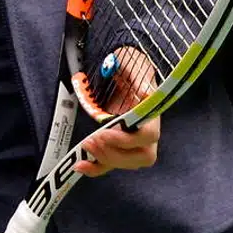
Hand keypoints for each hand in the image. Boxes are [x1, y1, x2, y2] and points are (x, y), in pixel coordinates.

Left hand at [76, 46, 159, 176]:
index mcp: (152, 115)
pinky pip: (111, 164)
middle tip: (92, 140)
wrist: (122, 71)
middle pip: (141, 156)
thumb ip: (139, 77)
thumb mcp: (134, 64)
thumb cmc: (130, 66)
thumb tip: (146, 93)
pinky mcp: (118, 146)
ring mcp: (134, 143)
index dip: (127, 140)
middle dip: (114, 152)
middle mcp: (147, 133)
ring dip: (105, 159)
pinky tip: (80, 166)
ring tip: (86, 145)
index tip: (105, 132)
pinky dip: (96, 168)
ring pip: (126, 162)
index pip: (149, 136)